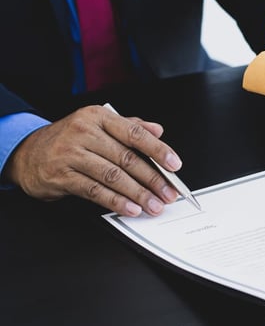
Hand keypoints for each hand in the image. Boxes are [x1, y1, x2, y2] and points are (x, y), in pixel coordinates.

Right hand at [4, 105, 180, 216]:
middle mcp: (84, 132)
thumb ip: (130, 126)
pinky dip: (116, 202)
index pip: (135, 133)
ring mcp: (72, 154)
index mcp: (98, 117)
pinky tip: (131, 208)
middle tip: (168, 193)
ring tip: (154, 205)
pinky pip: (95, 191)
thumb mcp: (99, 125)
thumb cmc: (70, 139)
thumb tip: (158, 130)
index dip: (158, 150)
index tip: (174, 164)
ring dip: (138, 194)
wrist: (29, 152)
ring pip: (113, 176)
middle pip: (127, 158)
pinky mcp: (62, 176)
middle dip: (152, 179)